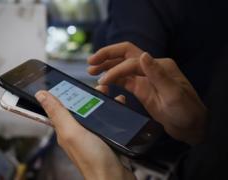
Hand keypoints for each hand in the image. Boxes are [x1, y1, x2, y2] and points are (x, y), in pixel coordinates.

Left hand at [35, 91, 135, 179]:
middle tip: (98, 87)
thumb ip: (58, 113)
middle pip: (78, 107)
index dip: (63, 93)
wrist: (114, 179)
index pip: (59, 107)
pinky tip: (119, 105)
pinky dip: (112, 110)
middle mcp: (76, 132)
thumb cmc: (93, 161)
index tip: (69, 81)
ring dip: (101, 100)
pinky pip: (106, 119)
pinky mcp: (105, 138)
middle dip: (87, 94)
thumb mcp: (72, 132)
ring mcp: (91, 135)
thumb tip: (41, 95)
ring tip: (109, 92)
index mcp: (65, 129)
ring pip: (94, 111)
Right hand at [88, 42, 207, 144]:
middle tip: (90, 62)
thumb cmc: (186, 111)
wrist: (190, 126)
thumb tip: (144, 55)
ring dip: (106, 66)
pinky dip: (111, 78)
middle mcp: (150, 68)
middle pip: (125, 55)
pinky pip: (123, 80)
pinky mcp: (140, 89)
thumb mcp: (174, 94)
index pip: (131, 61)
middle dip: (107, 56)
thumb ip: (158, 75)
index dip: (116, 69)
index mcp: (159, 65)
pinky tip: (102, 82)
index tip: (103, 81)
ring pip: (121, 66)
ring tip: (91, 70)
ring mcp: (144, 78)